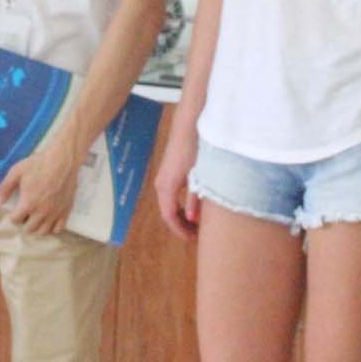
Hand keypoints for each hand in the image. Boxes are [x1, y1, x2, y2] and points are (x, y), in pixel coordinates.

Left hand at [0, 134, 82, 234]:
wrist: (63, 159)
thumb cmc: (38, 164)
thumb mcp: (17, 172)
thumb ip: (5, 187)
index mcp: (28, 203)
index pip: (16, 220)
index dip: (13, 216)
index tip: (14, 211)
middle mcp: (41, 212)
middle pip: (29, 228)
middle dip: (24, 224)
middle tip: (24, 215)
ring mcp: (55, 213)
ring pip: (43, 231)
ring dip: (36, 228)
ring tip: (34, 220)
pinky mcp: (66, 210)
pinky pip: (59, 228)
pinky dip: (52, 228)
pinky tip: (49, 221)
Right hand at [154, 117, 202, 241]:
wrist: (190, 122)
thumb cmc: (196, 147)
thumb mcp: (199, 175)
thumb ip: (195, 197)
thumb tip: (192, 218)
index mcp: (166, 187)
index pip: (169, 217)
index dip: (181, 231)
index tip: (195, 240)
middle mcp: (161, 184)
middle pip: (168, 212)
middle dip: (182, 225)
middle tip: (199, 234)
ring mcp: (164, 176)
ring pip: (170, 203)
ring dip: (182, 214)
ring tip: (199, 221)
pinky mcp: (170, 170)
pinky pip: (172, 193)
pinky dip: (181, 203)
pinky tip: (196, 203)